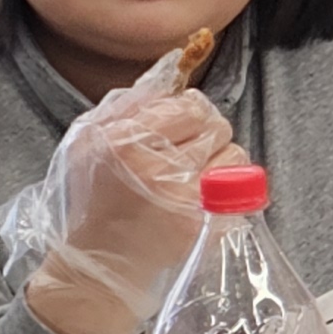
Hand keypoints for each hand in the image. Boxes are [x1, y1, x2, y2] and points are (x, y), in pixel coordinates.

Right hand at [15, 55, 234, 333]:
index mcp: (122, 140)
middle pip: (216, 126)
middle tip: (181, 159)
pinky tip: (202, 200)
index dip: (188, 116)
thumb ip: (130, 103)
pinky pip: (242, 187)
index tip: (175, 132)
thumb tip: (173, 67)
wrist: (97, 266)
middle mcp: (153, 167)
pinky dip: (230, 190)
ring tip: (190, 181)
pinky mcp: (203, 224)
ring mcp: (182, 198)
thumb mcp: (90, 142)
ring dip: (219, 164)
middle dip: (205, 138)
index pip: (189, 105)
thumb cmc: (96, 199)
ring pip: (234, 155)